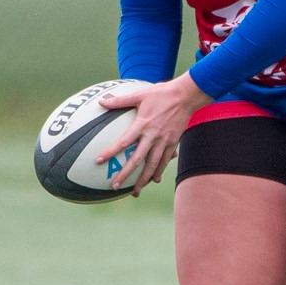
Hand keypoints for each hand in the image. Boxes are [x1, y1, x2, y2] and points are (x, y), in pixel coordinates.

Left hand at [96, 75, 212, 193]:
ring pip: (153, 165)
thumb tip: (102, 101)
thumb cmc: (162, 93)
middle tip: (114, 185)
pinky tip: (154, 180)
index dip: (110, 152)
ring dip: (143, 179)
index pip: (123, 142)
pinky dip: (159, 171)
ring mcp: (164, 141)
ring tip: (134, 191)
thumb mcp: (140, 95)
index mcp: (142, 125)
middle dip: (126, 174)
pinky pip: (165, 160)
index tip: (99, 161)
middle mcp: (153, 136)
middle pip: (137, 159)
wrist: (186, 96)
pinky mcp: (173, 142)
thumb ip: (120, 101)